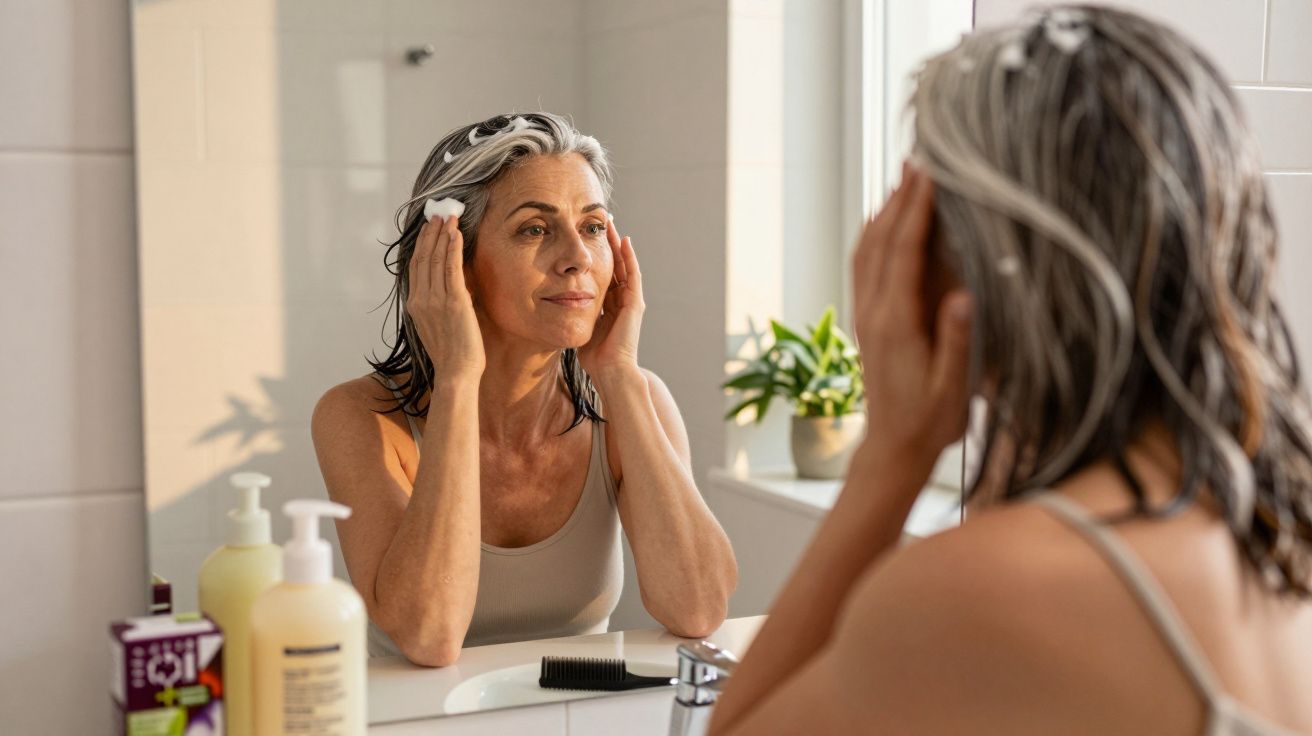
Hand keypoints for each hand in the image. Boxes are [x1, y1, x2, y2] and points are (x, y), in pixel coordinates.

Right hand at [406, 215, 485, 383]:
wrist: (457, 373)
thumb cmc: (451, 353)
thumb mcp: (437, 324)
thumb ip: (438, 304)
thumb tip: (450, 285)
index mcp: (414, 305)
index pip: (415, 267)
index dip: (422, 245)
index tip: (428, 228)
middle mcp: (421, 300)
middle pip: (423, 258)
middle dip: (431, 234)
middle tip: (438, 214)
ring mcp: (436, 300)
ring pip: (436, 260)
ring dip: (442, 235)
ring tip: (448, 218)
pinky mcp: (454, 302)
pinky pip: (452, 269)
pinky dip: (453, 249)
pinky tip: (456, 235)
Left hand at [578, 218, 643, 383]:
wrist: (610, 371)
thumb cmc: (594, 357)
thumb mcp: (579, 326)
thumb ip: (571, 313)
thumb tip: (551, 302)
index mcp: (609, 305)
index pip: (603, 274)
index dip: (595, 256)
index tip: (585, 237)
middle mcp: (622, 300)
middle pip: (614, 264)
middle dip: (607, 243)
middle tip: (600, 222)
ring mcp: (631, 301)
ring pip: (625, 265)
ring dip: (618, 244)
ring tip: (610, 224)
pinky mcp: (636, 304)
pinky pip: (633, 275)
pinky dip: (629, 258)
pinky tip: (624, 241)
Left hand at [852, 163, 972, 467]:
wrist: (893, 450)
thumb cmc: (930, 423)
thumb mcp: (951, 390)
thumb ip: (956, 343)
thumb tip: (962, 297)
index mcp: (895, 324)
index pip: (902, 253)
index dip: (915, 211)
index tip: (928, 174)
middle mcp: (873, 313)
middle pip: (881, 242)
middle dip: (899, 199)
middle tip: (917, 159)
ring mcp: (866, 316)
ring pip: (867, 252)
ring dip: (884, 213)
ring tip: (903, 179)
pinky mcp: (868, 322)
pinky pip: (865, 268)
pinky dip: (875, 237)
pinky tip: (888, 223)